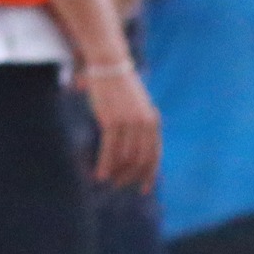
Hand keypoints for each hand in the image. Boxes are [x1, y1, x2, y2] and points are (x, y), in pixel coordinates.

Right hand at [82, 65, 160, 192]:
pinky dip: (105, 165)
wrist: (110, 65)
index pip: (154, 156)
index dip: (149, 175)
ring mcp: (129, 123)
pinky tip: (99, 174)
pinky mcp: (112, 121)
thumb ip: (139, 127)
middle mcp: (145, 124)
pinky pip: (110, 150)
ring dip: (116, 173)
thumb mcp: (137, 107)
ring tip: (107, 180)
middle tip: (118, 185)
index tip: (143, 189)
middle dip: (130, 177)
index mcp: (154, 122)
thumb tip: (132, 150)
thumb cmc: (121, 87)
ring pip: (125, 158)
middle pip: (140, 161)